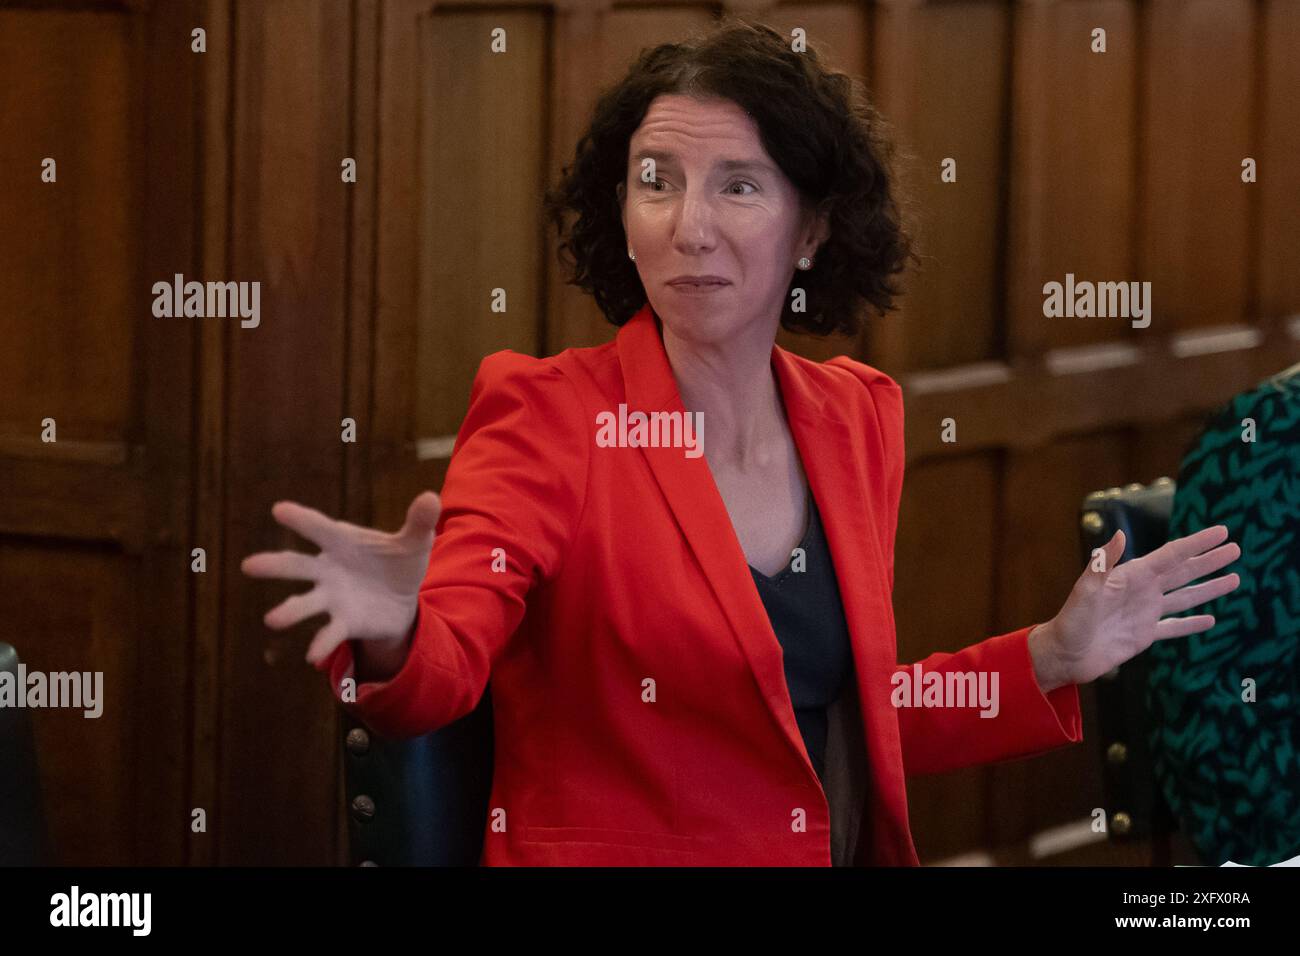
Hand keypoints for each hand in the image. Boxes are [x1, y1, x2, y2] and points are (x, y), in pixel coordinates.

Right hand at [240, 491, 441, 665]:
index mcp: (342, 542)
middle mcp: (328, 569)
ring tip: (272, 619)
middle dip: (274, 565)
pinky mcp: (343, 622)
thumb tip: (431, 498)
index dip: (301, 519)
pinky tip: (312, 657)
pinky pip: (329, 633)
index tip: (279, 509)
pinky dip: (321, 643)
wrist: (402, 599)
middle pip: (297, 565)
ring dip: (289, 610)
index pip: (319, 528)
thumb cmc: (398, 561)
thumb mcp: (415, 542)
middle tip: (249, 565)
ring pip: (305, 603)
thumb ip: (419, 522)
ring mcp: (331, 597)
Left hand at [1030, 524, 1241, 688]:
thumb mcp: (1085, 591)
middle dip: (1209, 560)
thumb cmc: (1070, 621)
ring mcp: (1144, 613)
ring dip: (1208, 588)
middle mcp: (1141, 591)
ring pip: (1184, 597)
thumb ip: (1102, 565)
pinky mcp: (1144, 635)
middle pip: (1183, 572)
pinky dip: (1192, 624)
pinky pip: (1174, 627)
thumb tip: (1119, 535)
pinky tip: (1211, 621)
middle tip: (1236, 548)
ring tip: (1234, 578)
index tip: (1222, 531)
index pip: (1171, 555)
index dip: (1197, 543)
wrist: (1063, 655)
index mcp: (1132, 576)